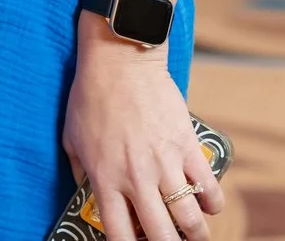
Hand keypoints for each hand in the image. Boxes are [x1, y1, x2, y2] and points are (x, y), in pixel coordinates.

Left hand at [61, 23, 222, 240]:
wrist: (120, 61)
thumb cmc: (90, 96)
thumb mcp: (72, 138)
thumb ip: (80, 171)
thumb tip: (87, 193)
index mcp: (106, 179)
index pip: (119, 235)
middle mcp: (137, 179)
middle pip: (161, 236)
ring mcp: (165, 164)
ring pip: (191, 220)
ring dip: (197, 235)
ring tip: (196, 236)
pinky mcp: (188, 146)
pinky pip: (209, 187)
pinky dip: (213, 203)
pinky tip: (209, 205)